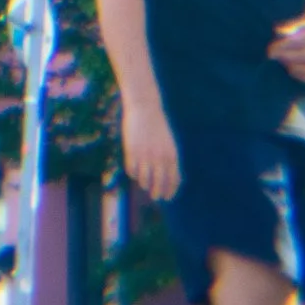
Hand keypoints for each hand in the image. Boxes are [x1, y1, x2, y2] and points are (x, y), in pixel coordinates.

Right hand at [121, 87, 179, 205]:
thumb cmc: (158, 126)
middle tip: (155, 197)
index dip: (170, 191)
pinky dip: (133, 173)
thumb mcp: (168, 143)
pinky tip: (134, 172)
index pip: (173, 180)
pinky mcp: (131, 151)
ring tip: (144, 183)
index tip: (167, 197)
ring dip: (144, 183)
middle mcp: (159, 157)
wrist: (145, 108)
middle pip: (159, 183)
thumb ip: (169, 159)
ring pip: (144, 179)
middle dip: (157, 193)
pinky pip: (131, 170)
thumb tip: (170, 179)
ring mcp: (145, 155)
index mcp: (171, 155)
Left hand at [270, 9, 304, 85]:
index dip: (280, 48)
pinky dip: (298, 75)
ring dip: (290, 66)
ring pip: (304, 70)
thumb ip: (292, 27)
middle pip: (297, 58)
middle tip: (271, 55)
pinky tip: (291, 68)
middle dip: (282, 57)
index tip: (269, 50)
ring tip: (283, 60)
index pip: (294, 44)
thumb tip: (276, 31)